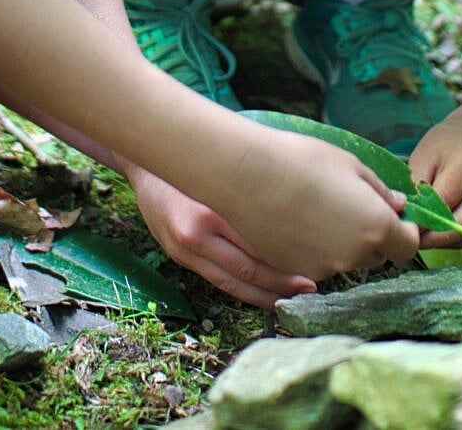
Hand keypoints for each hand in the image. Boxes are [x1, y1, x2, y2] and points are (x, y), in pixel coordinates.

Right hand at [125, 166, 316, 310]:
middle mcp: (197, 232)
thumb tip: (299, 208)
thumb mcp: (224, 172)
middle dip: (282, 283)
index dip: (289, 259)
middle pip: (248, 268)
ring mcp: (186, 249)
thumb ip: (254, 191)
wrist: (146, 167)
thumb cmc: (194, 163)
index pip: (258, 242)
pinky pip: (217, 280)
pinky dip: (242, 290)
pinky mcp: (179, 257)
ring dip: (264, 295)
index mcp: (212, 208)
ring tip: (292, 299)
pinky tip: (262, 294)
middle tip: (312, 288)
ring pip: (233, 282)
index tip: (316, 264)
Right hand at [217, 130, 419, 279]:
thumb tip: (397, 205)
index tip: (392, 217)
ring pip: (342, 260)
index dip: (403, 232)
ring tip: (315, 210)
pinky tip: (295, 222)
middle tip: (348, 207)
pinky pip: (314, 264)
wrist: (247, 175)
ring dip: (339, 244)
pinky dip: (312, 249)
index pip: (408, 247)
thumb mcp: (350, 165)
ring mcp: (321, 268)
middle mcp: (353, 256)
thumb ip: (379, 191)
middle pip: (375, 256)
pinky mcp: (293, 271)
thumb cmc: (302, 160)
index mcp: (376, 228)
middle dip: (370, 237)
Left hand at [408, 115, 461, 248]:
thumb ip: (416, 188)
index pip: (446, 201)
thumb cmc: (444, 146)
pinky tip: (440, 229)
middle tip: (413, 238)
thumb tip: (409, 221)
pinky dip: (454, 239)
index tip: (405, 225)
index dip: (424, 218)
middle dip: (435, 237)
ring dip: (444, 240)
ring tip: (424, 233)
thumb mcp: (423, 157)